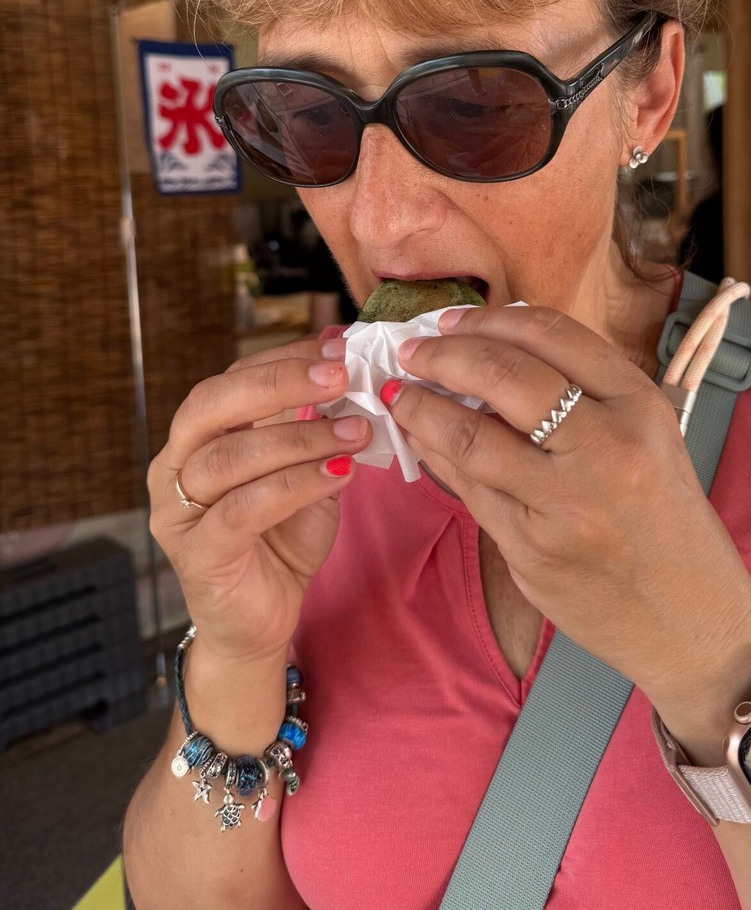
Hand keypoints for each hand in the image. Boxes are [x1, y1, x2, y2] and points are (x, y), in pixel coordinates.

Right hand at [148, 337, 370, 665]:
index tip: (338, 347)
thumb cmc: (282, 537)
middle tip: (340, 375)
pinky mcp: (197, 554)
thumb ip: (315, 428)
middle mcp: (175, 466)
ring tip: (356, 432)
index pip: (232, 379)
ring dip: (301, 438)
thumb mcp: (305, 470)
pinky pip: (244, 509)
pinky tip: (339, 473)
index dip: (284, 358)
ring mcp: (178, 511)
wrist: (262, 620)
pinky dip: (296, 484)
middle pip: (213, 404)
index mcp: (197, 437)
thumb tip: (353, 375)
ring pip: (232, 457)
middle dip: (281, 383)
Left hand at [390, 305, 750, 738]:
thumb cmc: (665, 521)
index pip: (552, 336)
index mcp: (639, 407)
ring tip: (401, 393)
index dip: (490, 319)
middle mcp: (606, 448)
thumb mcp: (648, 438)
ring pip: (471, 436)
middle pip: (504, 375)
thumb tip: (491, 349)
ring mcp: (565, 503)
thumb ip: (583, 393)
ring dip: (422, 407)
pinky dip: (436, 457)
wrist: (692, 621)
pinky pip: (469, 490)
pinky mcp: (533, 550)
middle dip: (444, 355)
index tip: (453, 319)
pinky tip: (421, 440)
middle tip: (413, 350)